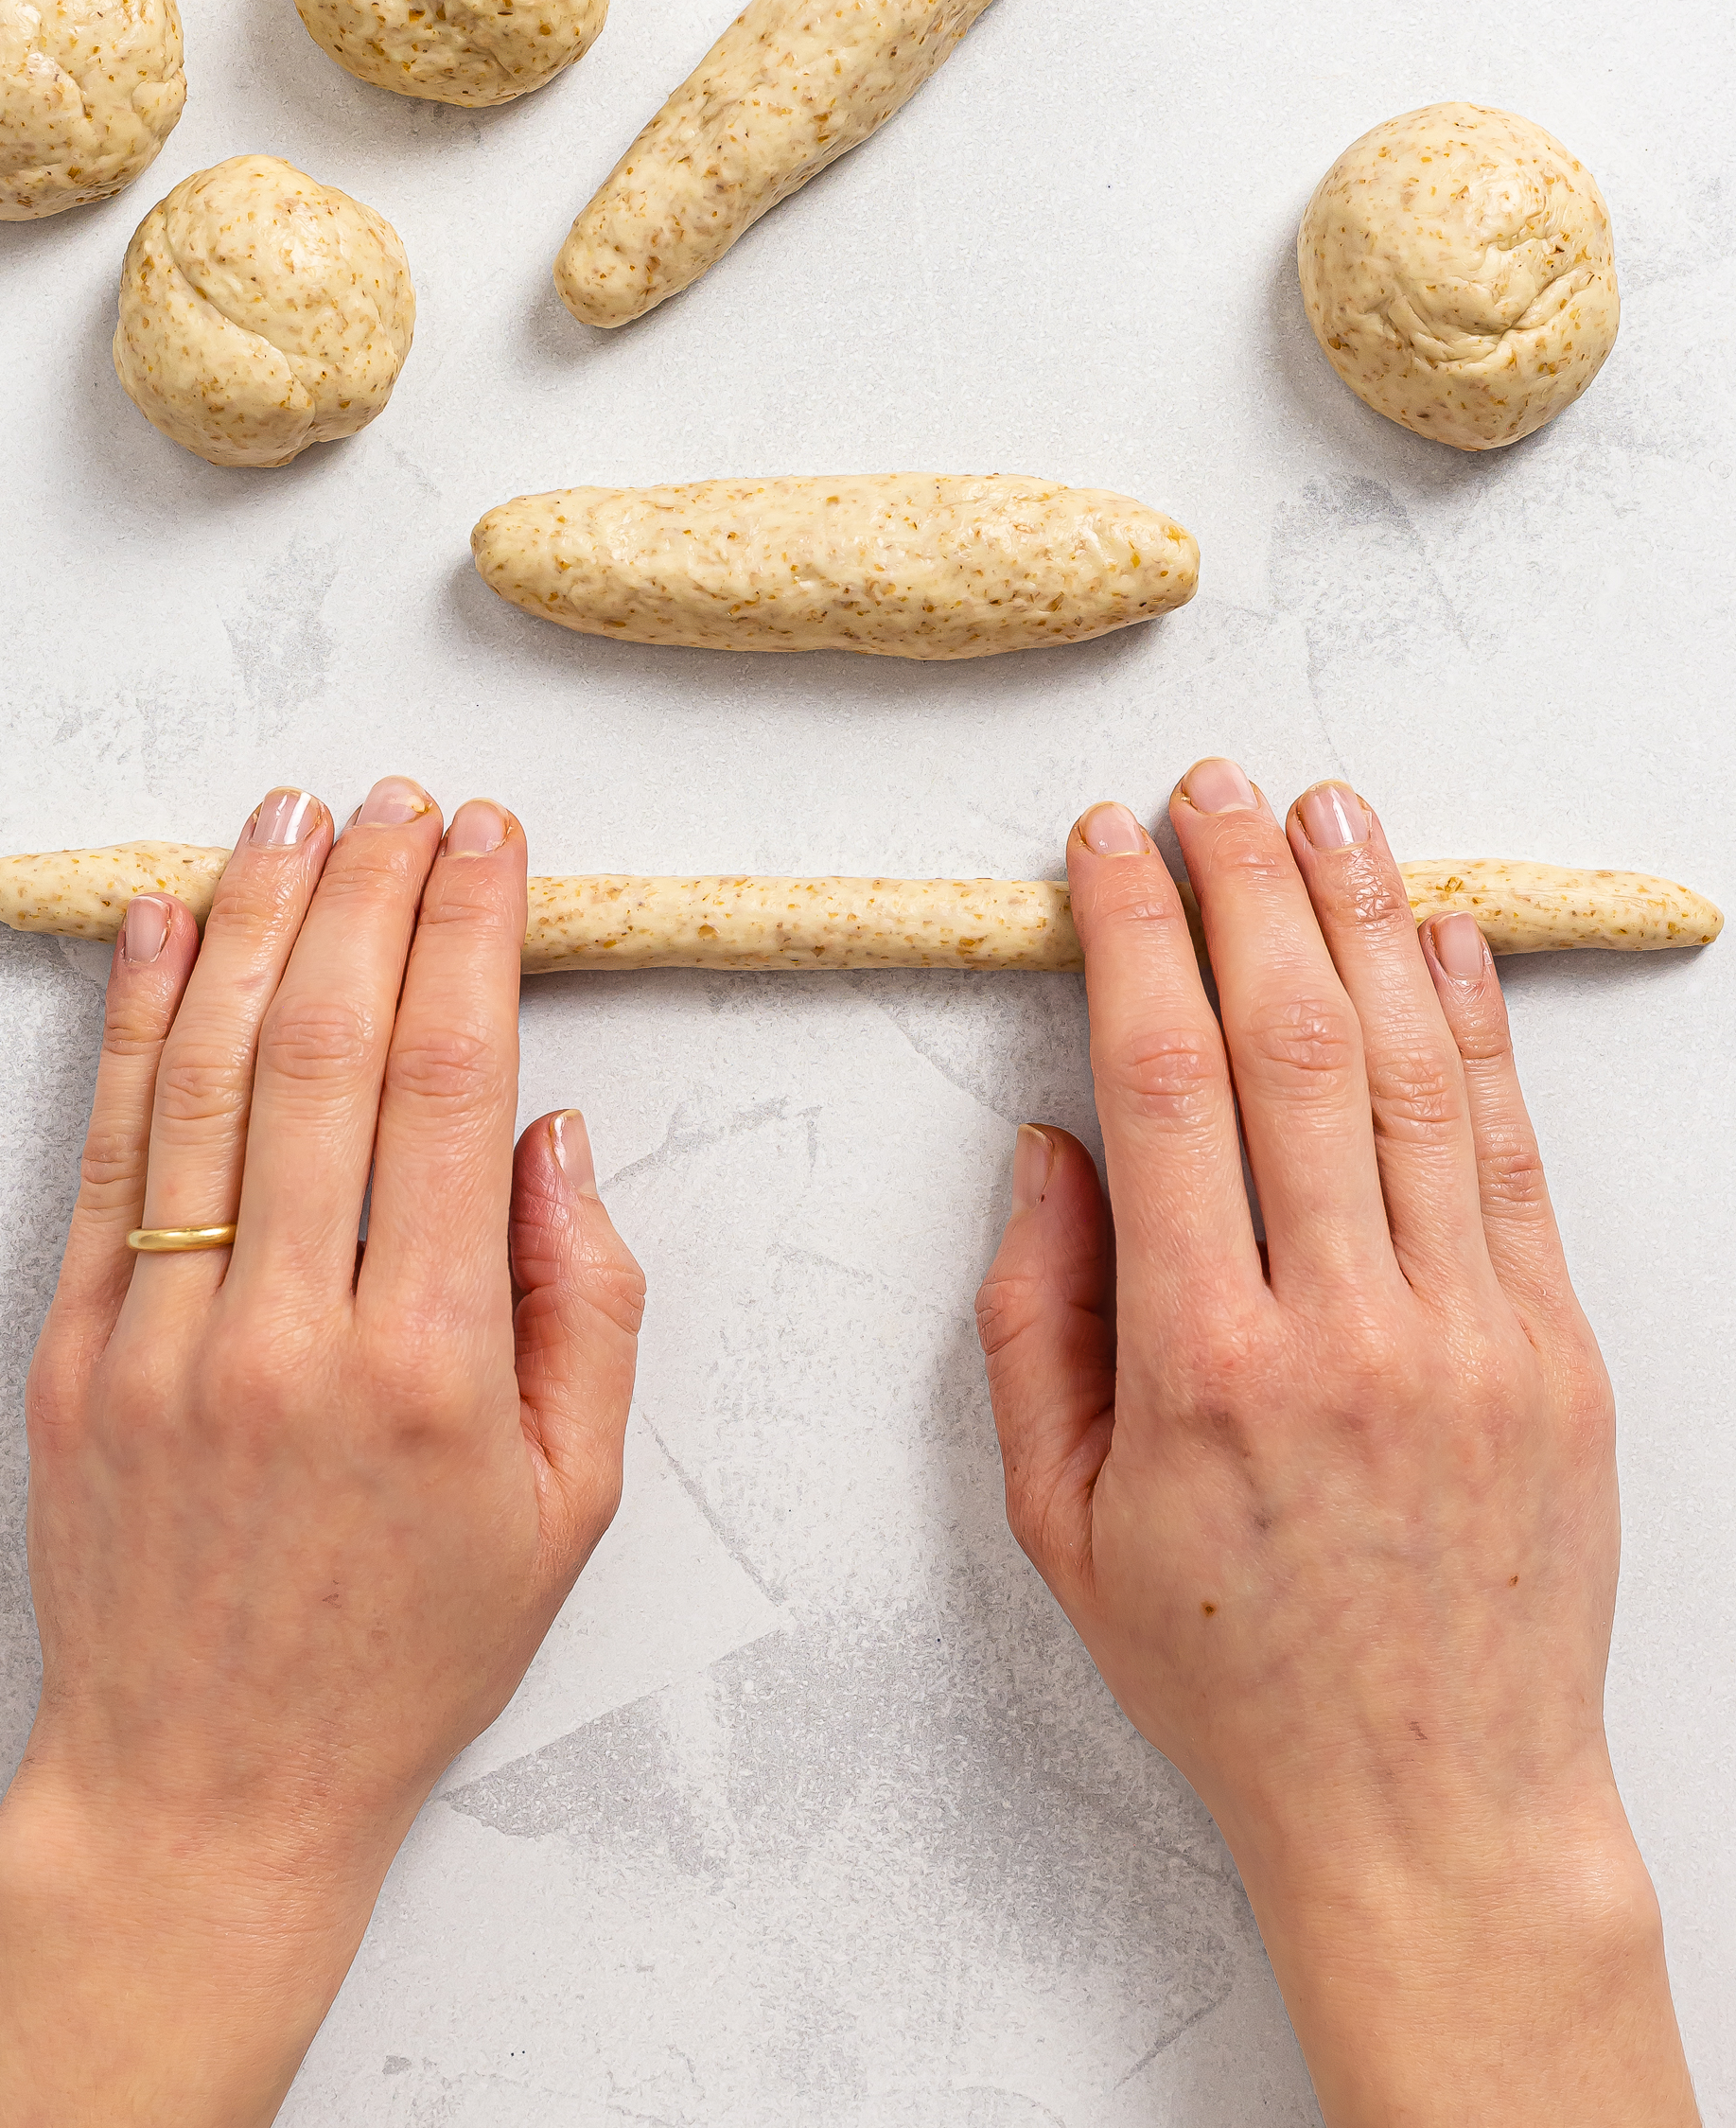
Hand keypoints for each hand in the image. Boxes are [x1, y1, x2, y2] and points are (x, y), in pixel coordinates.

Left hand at [0, 779, 645, 2126]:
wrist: (211, 1786)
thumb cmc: (407, 1650)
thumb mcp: (573, 1504)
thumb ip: (590, 1309)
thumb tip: (555, 1138)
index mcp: (431, 1364)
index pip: (450, 1085)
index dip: (470, 938)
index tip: (486, 843)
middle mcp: (289, 1331)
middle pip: (327, 1047)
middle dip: (370, 893)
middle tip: (401, 801)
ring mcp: (163, 1337)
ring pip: (206, 1074)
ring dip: (252, 921)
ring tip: (288, 815)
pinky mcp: (74, 1352)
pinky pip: (108, 1153)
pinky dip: (132, 1023)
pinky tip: (161, 925)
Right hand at [976, 763, 1698, 2124]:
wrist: (1433, 1806)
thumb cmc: (1230, 1673)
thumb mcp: (1061, 1523)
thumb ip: (1032, 1324)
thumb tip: (1049, 1151)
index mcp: (1204, 1364)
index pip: (1163, 1082)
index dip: (1134, 935)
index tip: (1110, 847)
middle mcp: (1346, 1325)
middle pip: (1294, 1042)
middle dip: (1247, 887)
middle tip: (1215, 786)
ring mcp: (1472, 1332)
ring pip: (1417, 1072)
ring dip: (1367, 922)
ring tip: (1329, 813)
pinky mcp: (1558, 1352)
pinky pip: (1514, 1156)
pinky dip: (1482, 1033)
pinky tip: (1445, 941)